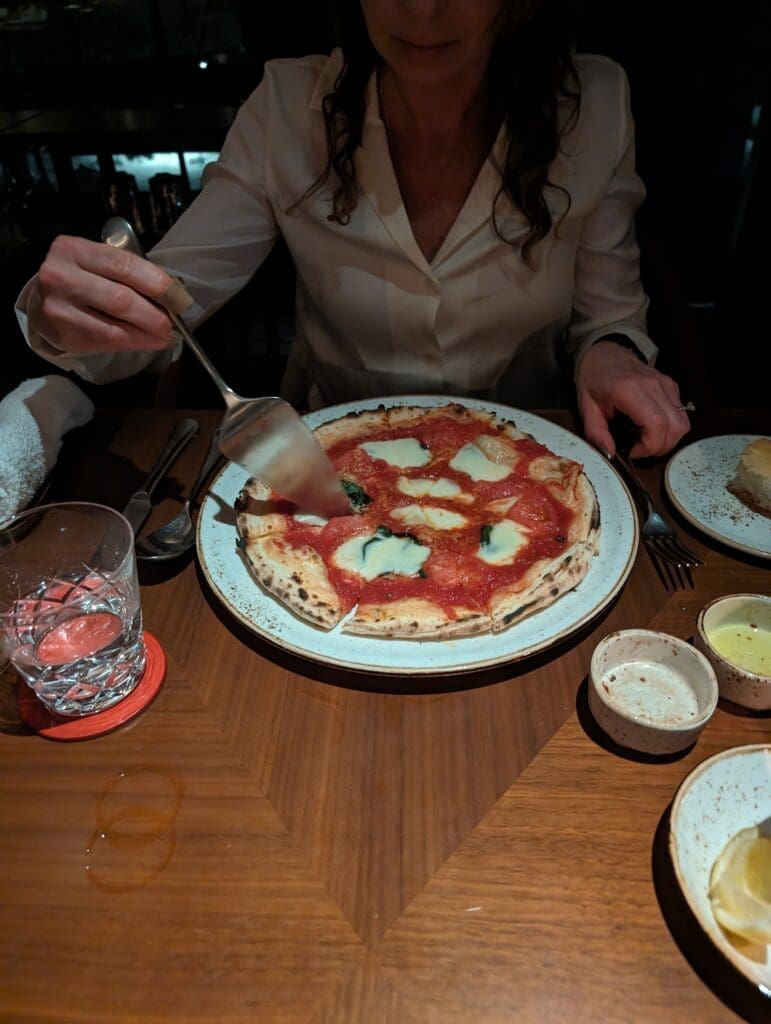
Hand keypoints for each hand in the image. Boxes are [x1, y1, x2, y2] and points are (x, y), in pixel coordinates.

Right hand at [27, 235, 192, 354]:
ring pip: (115, 327)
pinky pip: (107, 342)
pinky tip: (147, 341)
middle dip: (155, 314)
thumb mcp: (97, 263)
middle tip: (174, 323)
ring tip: (165, 336)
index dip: (157, 283)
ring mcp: (58, 308)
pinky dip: (134, 343)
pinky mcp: (63, 334)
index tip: (180, 298)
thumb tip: (172, 296)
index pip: (123, 265)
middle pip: (121, 299)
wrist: (41, 301)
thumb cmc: (81, 278)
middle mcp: (61, 276)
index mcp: (73, 249)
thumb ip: (128, 273)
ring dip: (147, 334)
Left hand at [576, 340, 690, 458]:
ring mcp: (665, 384)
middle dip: (660, 447)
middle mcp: (653, 385)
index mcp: (629, 390)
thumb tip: (609, 454)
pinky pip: (681, 414)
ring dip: (668, 439)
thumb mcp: (586, 407)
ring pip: (683, 422)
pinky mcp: (671, 386)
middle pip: (675, 426)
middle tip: (640, 450)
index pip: (656, 424)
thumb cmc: (594, 378)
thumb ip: (596, 433)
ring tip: (646, 441)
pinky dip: (670, 427)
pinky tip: (651, 427)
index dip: (649, 446)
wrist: (604, 352)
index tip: (632, 452)